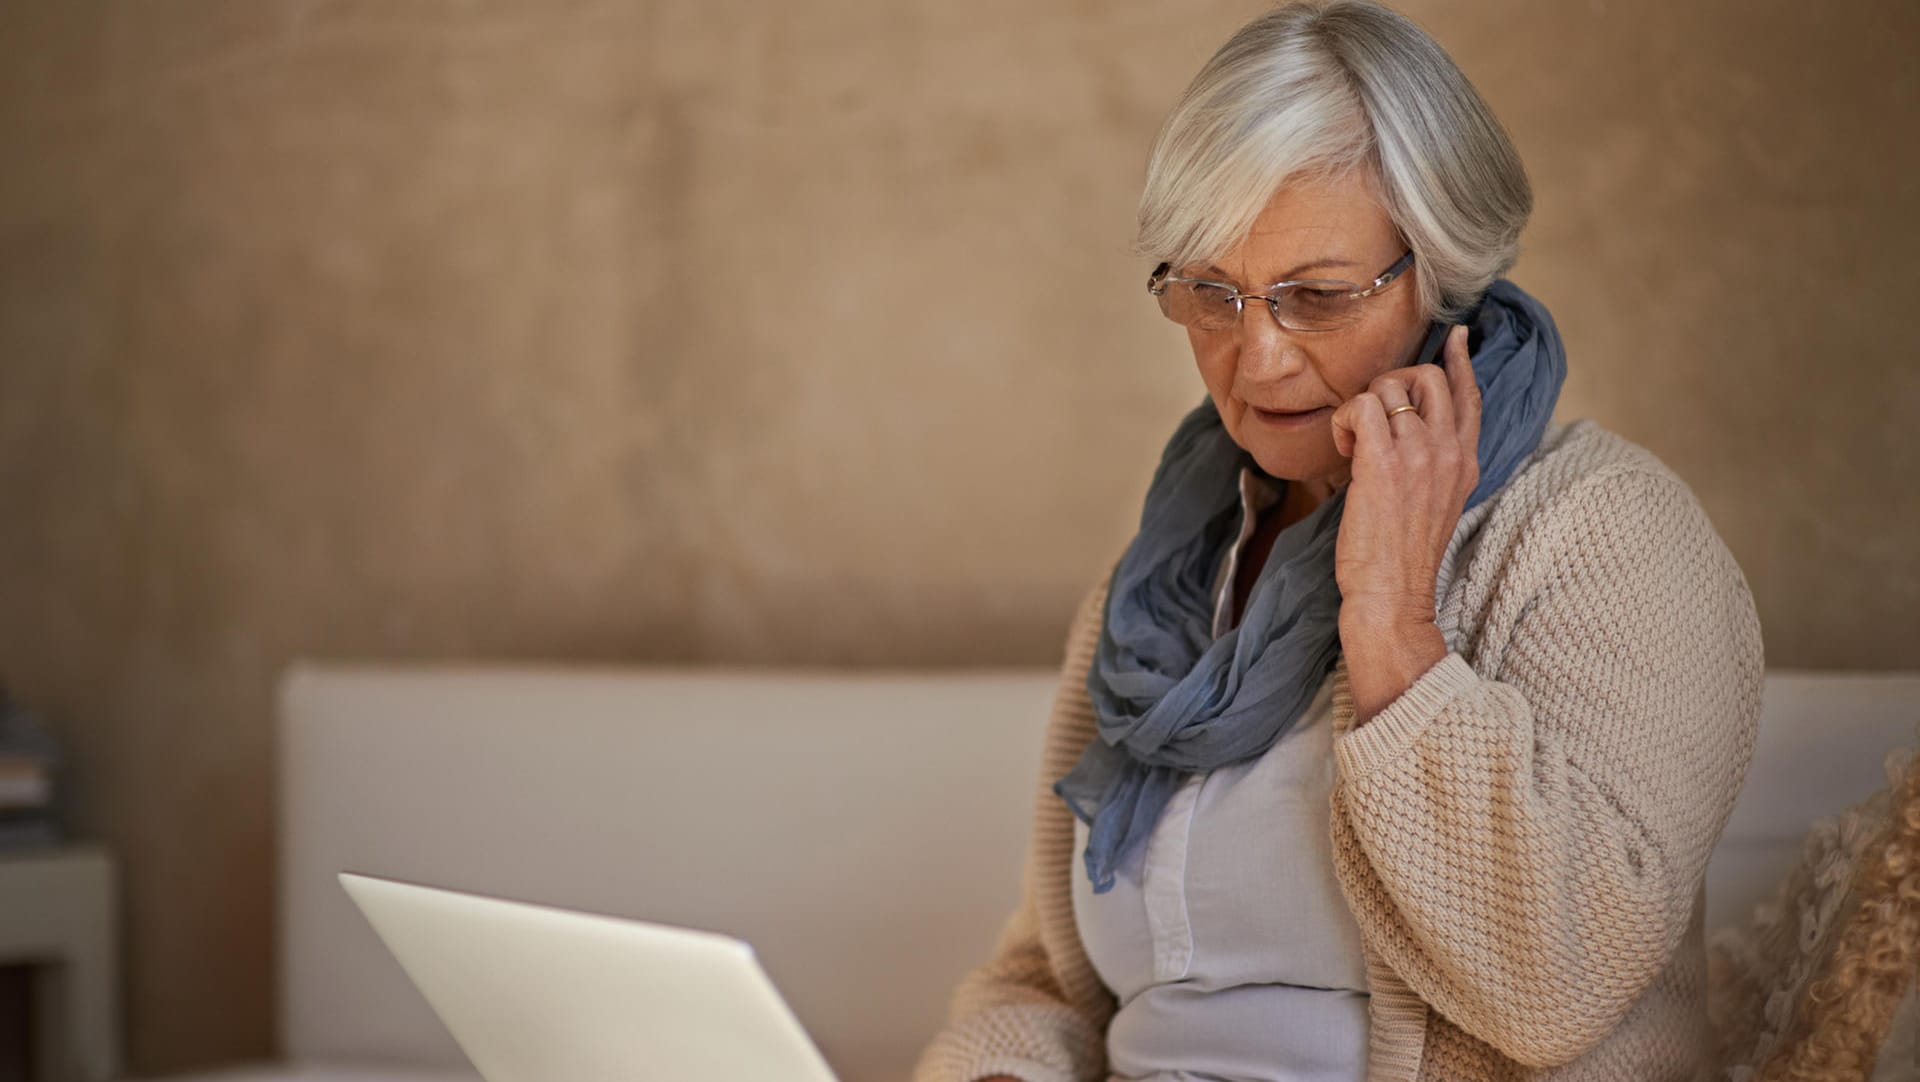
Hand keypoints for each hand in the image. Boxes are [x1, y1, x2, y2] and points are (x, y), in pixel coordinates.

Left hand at [1328, 323, 1481, 630]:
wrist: (1392, 595)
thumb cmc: (1401, 555)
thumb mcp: (1435, 502)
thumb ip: (1432, 464)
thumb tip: (1405, 431)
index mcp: (1464, 461)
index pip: (1471, 395)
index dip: (1461, 361)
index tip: (1458, 337)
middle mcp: (1448, 451)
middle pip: (1429, 376)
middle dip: (1393, 383)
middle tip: (1371, 419)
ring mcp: (1419, 453)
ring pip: (1392, 383)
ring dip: (1363, 404)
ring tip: (1353, 442)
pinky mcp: (1384, 461)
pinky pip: (1362, 404)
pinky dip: (1344, 420)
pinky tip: (1343, 448)